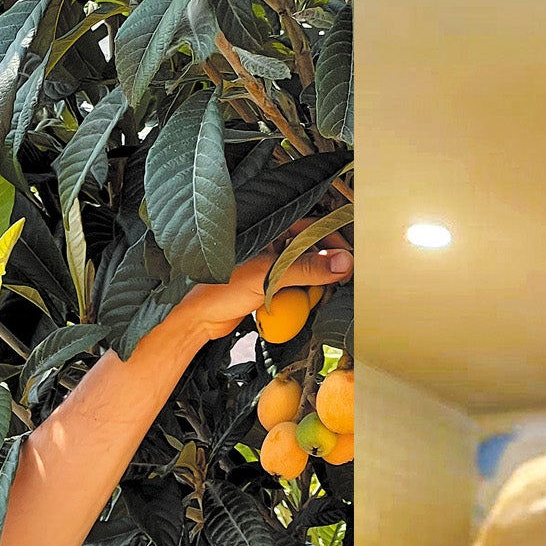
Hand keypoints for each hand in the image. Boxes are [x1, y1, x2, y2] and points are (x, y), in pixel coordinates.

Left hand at [171, 237, 353, 340]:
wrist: (195, 320)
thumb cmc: (218, 289)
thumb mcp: (268, 275)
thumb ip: (307, 269)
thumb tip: (343, 264)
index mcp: (266, 228)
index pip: (310, 226)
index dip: (332, 239)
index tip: (350, 256)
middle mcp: (268, 243)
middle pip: (309, 249)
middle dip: (326, 265)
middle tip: (342, 280)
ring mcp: (267, 265)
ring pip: (303, 271)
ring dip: (314, 284)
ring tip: (322, 296)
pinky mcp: (265, 286)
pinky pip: (293, 288)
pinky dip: (302, 298)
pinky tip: (305, 305)